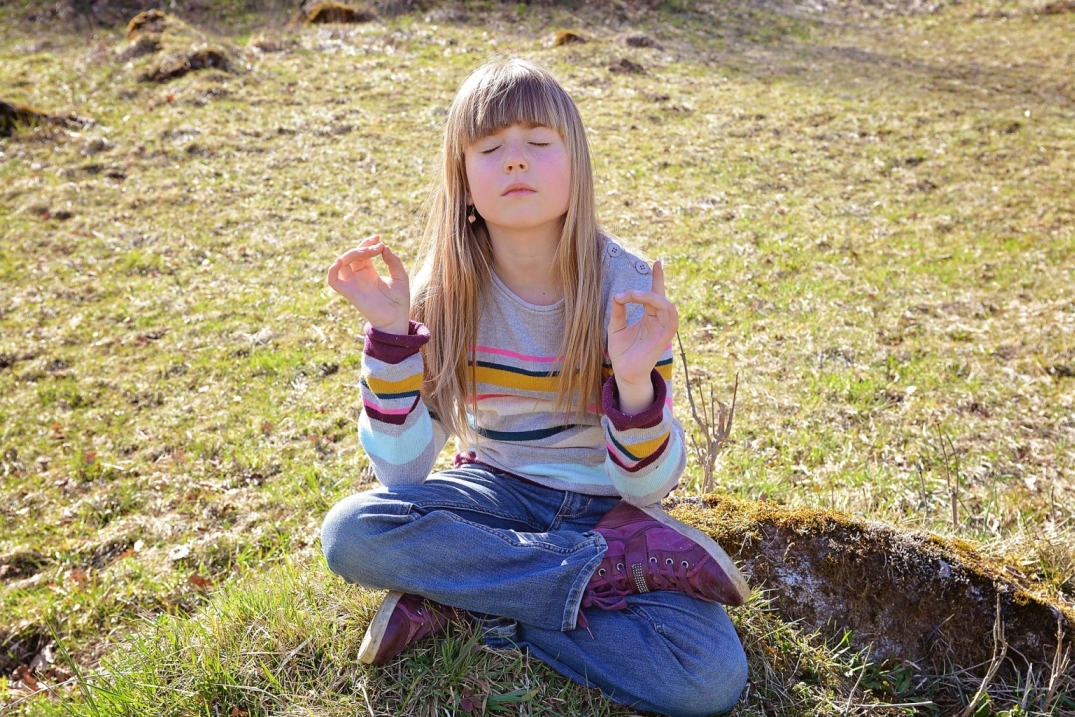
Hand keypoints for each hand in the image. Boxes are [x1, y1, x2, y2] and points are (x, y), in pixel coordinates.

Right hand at [325, 235, 410, 334]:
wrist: (396, 320)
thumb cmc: (399, 301)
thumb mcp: (400, 276)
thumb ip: (393, 261)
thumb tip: (384, 247)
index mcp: (369, 272)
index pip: (362, 253)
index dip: (367, 243)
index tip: (378, 238)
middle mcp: (358, 276)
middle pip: (352, 255)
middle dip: (363, 247)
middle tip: (377, 246)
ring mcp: (352, 284)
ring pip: (342, 263)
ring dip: (352, 253)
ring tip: (368, 252)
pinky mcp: (349, 292)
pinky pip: (333, 280)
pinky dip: (333, 269)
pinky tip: (342, 260)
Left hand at [607, 260, 677, 411]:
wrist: (624, 372)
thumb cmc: (622, 352)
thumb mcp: (616, 327)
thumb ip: (618, 311)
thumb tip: (617, 296)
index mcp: (648, 317)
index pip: (655, 294)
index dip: (658, 279)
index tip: (658, 262)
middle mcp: (658, 321)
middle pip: (659, 298)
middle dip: (645, 291)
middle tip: (627, 295)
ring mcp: (662, 328)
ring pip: (666, 305)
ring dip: (652, 297)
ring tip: (634, 296)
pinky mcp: (664, 338)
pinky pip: (671, 320)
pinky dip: (665, 309)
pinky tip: (653, 303)